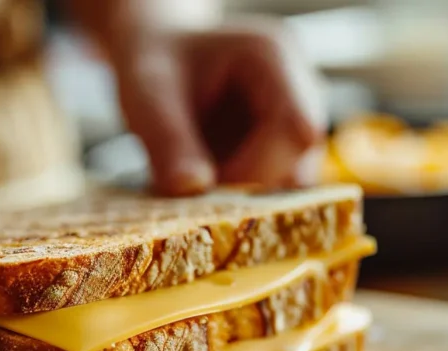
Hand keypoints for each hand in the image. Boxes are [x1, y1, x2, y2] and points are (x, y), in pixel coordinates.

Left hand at [109, 21, 324, 194]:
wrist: (160, 59)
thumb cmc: (155, 62)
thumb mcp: (148, 92)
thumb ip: (167, 138)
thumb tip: (191, 187)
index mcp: (272, 57)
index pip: (295, 127)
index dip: (258, 168)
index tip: (206, 185)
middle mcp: (299, 88)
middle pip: (299, 159)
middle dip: (247, 187)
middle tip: (194, 193)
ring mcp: (297, 123)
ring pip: (290, 181)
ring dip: (243, 195)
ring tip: (192, 181)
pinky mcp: (285, 151)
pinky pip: (275, 187)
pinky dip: (239, 196)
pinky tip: (202, 183)